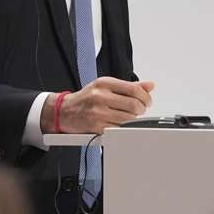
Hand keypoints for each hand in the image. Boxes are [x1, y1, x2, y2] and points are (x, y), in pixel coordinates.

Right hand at [41, 77, 155, 133]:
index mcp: (104, 83)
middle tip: (139, 110)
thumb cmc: (87, 98)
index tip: (147, 101)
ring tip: (128, 117)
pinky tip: (119, 124)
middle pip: (134, 105)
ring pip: (128, 119)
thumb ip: (128, 86)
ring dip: (133, 120)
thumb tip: (149, 85)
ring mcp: (98, 112)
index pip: (134, 89)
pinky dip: (122, 128)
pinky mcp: (96, 127)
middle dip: (141, 109)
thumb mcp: (105, 86)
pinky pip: (118, 129)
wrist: (64, 111)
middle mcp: (100, 96)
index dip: (145, 97)